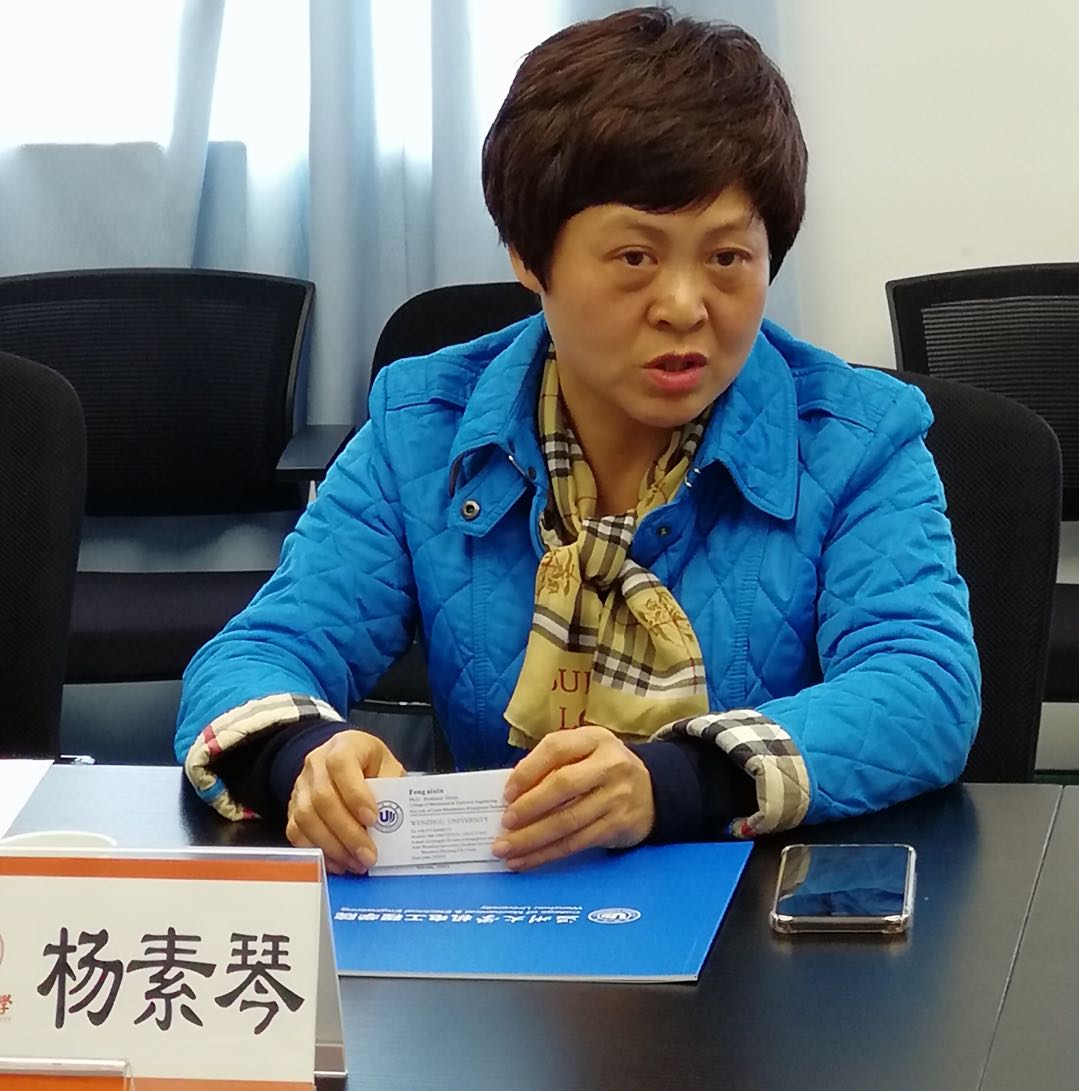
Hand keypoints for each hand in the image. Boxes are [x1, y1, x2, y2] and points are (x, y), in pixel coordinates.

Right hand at [286, 729, 404, 874]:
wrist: (344, 762)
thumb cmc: (372, 765)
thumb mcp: (389, 766)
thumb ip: (392, 787)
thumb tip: (390, 820)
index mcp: (344, 745)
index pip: (341, 765)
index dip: (355, 794)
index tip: (373, 819)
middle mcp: (316, 763)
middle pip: (323, 798)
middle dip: (347, 832)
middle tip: (368, 856)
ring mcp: (300, 786)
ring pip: (307, 818)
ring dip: (333, 846)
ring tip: (356, 864)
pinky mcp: (291, 808)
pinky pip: (297, 833)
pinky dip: (318, 851)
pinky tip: (339, 863)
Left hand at [492, 725, 654, 870]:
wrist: (652, 791)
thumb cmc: (602, 769)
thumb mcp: (584, 752)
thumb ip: (553, 764)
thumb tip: (512, 794)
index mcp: (595, 739)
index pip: (556, 748)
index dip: (527, 771)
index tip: (506, 793)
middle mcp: (609, 765)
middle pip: (563, 786)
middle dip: (529, 807)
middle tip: (504, 824)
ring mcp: (616, 797)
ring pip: (568, 821)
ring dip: (532, 839)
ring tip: (506, 849)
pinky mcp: (618, 826)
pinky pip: (576, 843)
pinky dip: (547, 854)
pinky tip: (527, 860)